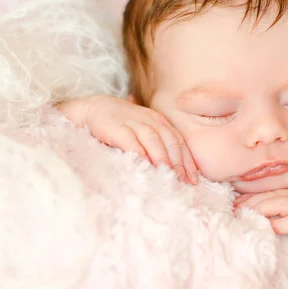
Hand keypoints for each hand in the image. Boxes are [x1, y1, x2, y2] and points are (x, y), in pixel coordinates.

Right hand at [57, 95, 197, 183]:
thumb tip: (177, 171)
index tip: (193, 178)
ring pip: (153, 139)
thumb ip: (159, 144)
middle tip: (184, 180)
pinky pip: (130, 140)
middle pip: (169, 140)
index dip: (187, 160)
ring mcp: (133, 122)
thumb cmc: (123, 124)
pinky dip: (139, 152)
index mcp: (159, 121)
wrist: (94, 108)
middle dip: (178, 162)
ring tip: (169, 174)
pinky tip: (145, 165)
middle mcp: (150, 120)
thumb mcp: (144, 130)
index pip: (178, 141)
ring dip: (162, 157)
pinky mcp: (116, 128)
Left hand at [234, 186, 287, 255]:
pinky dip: (278, 224)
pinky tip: (268, 228)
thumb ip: (268, 207)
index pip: (268, 188)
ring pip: (281, 202)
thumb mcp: (283, 213)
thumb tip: (240, 204)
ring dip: (262, 208)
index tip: (234, 203)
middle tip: (237, 209)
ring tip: (248, 215)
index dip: (249, 195)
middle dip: (252, 201)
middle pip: (272, 193)